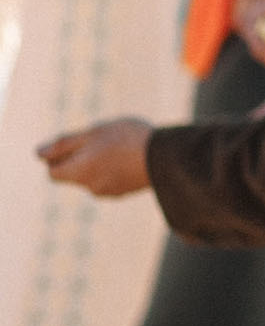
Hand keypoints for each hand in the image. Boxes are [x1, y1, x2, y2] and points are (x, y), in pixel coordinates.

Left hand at [38, 118, 154, 196]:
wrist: (166, 156)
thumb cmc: (126, 139)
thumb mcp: (92, 133)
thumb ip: (63, 144)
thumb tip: (37, 154)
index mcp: (78, 172)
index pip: (53, 172)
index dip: (59, 156)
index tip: (77, 142)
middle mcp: (90, 187)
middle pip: (74, 174)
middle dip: (81, 159)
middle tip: (102, 140)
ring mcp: (109, 191)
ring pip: (94, 177)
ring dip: (99, 164)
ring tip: (121, 146)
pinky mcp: (126, 191)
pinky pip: (111, 181)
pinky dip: (114, 170)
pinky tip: (131, 157)